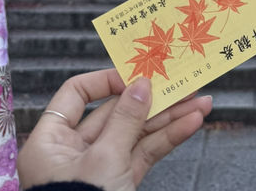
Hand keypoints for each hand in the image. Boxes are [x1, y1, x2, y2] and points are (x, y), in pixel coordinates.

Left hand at [17, 69, 212, 190]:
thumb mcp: (104, 158)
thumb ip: (126, 118)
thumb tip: (142, 83)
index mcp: (52, 139)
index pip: (77, 94)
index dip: (108, 80)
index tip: (139, 74)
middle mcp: (74, 149)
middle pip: (116, 112)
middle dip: (153, 100)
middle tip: (182, 84)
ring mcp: (100, 165)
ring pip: (137, 132)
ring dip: (170, 117)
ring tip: (203, 104)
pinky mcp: (120, 180)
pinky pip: (145, 153)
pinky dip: (168, 139)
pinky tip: (192, 124)